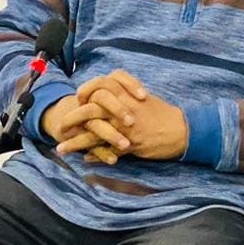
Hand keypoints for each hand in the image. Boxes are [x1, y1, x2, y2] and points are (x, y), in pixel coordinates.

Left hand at [51, 71, 188, 163]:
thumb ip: (125, 95)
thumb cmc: (164, 114)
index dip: (85, 91)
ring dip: (75, 142)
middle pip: (89, 109)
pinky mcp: (130, 143)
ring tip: (61, 149)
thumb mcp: (144, 99)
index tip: (78, 99)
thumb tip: (110, 95)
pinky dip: (94, 155)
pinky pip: (106, 150)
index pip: (99, 85)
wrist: (182, 130)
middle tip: (61, 127)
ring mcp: (125, 127)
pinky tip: (85, 159)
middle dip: (71, 118)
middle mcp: (124, 108)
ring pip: (93, 133)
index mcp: (127, 94)